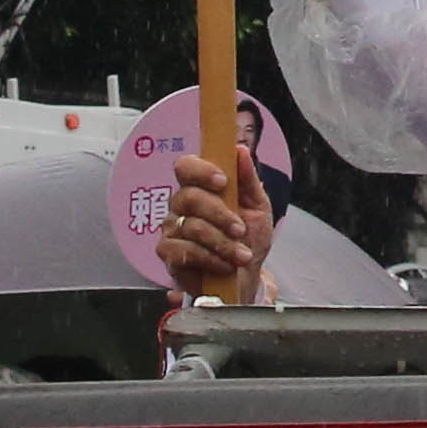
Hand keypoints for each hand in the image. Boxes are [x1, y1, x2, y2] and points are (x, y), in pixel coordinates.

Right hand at [157, 150, 272, 301]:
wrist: (247, 277)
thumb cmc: (249, 239)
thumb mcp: (258, 207)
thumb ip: (248, 179)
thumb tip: (239, 151)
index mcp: (201, 187)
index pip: (186, 166)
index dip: (201, 171)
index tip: (223, 181)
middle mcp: (181, 205)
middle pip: (189, 197)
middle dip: (221, 215)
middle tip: (241, 230)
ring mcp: (172, 228)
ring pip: (192, 227)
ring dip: (223, 243)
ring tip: (241, 255)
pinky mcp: (168, 253)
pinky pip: (186, 251)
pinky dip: (212, 259)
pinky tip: (224, 265)